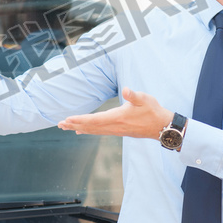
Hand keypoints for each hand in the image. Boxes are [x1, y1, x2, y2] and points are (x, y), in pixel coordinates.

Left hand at [58, 87, 172, 139]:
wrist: (162, 127)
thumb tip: (126, 90)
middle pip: (90, 127)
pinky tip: (81, 131)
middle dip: (74, 125)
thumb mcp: (145, 99)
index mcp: (118, 117)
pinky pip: (99, 132)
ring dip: (79, 128)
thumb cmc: (153, 111)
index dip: (80, 119)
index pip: (95, 120)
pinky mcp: (118, 131)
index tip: (68, 119)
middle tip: (59, 124)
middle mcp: (114, 126)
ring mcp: (116, 130)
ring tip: (65, 127)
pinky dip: (88, 130)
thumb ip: (133, 95)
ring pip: (93, 130)